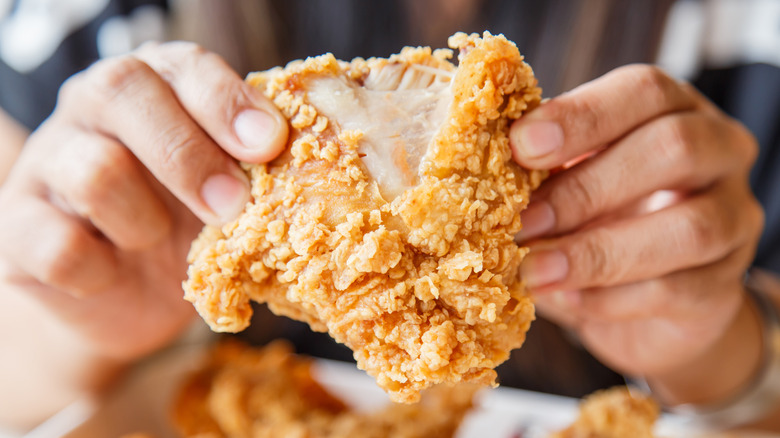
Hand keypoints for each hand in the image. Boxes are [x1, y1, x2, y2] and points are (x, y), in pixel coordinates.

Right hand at [0, 41, 286, 362]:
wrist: (129, 295)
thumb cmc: (191, 224)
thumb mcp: (229, 187)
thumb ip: (254, 165)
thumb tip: (315, 163)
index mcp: (154, 86)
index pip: (182, 66)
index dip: (226, 101)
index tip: (269, 144)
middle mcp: (92, 109)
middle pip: (121, 91)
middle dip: (188, 154)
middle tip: (232, 205)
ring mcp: (48, 163)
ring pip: (93, 170)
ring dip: (146, 219)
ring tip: (160, 240)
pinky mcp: (18, 227)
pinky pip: (57, 244)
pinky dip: (100, 269)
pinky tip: (116, 272)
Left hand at [511, 65, 763, 402]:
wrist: (652, 298)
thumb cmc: (600, 218)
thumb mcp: (572, 179)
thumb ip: (544, 167)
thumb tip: (479, 170)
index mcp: (674, 110)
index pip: (643, 91)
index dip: (581, 115)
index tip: (520, 146)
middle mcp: (718, 154)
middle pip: (673, 149)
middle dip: (586, 187)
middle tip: (522, 220)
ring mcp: (733, 220)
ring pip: (688, 229)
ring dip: (596, 252)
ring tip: (533, 271)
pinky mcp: (724, 288)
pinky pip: (676, 291)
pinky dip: (609, 298)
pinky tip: (565, 301)